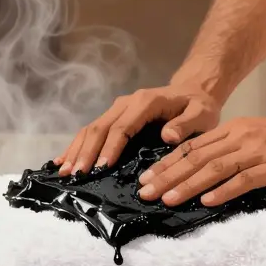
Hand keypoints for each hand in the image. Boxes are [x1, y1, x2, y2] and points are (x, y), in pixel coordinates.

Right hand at [55, 85, 221, 175]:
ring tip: (65, 172)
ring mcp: (118, 109)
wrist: (194, 90)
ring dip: (77, 150)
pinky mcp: (114, 116)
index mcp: (145, 102)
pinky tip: (63, 160)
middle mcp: (126, 103)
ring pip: (91, 128)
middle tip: (76, 175)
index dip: (109, 148)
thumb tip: (168, 136)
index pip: (122, 127)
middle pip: (100, 128)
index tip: (100, 168)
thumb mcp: (201, 114)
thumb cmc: (198, 106)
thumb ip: (186, 124)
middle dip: (86, 152)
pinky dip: (77, 145)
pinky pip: (92, 130)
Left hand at [137, 113, 265, 206]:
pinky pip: (245, 179)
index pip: (192, 148)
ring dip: (187, 184)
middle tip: (144, 191)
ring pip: (214, 168)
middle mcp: (241, 137)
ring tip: (167, 199)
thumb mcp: (258, 139)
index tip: (145, 178)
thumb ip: (234, 151)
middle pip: (196, 158)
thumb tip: (207, 173)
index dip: (166, 164)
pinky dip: (224, 190)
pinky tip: (208, 201)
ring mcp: (257, 151)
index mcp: (234, 130)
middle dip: (167, 176)